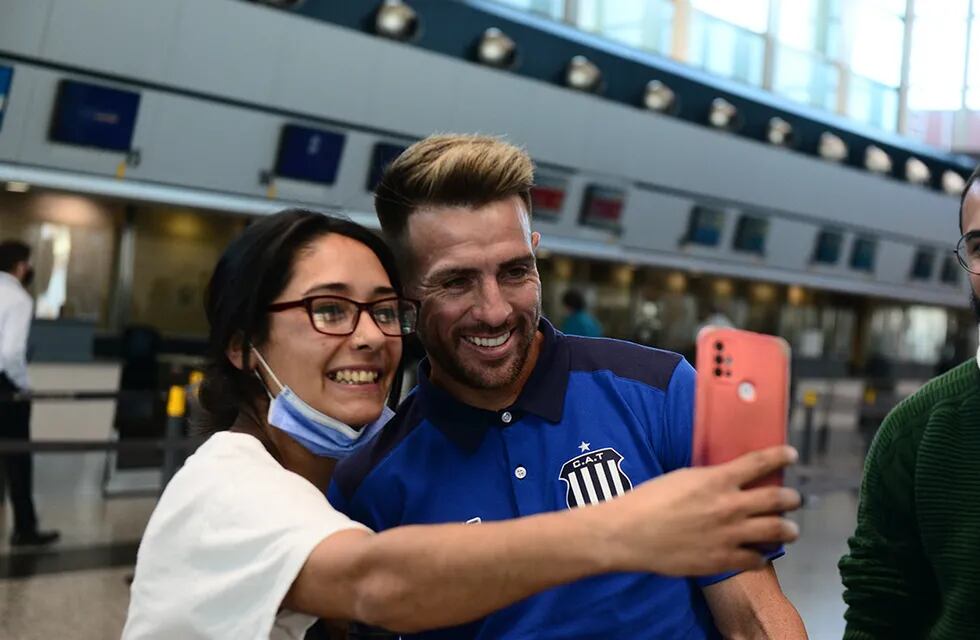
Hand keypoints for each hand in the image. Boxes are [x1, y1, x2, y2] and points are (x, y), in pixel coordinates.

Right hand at [595, 446, 800, 576]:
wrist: (630, 533)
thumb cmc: (649, 500)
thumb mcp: (682, 478)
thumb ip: (709, 480)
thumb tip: (725, 481)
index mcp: (717, 480)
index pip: (759, 463)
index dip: (779, 456)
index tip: (791, 454)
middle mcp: (730, 506)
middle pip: (776, 499)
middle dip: (790, 499)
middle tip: (794, 499)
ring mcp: (729, 535)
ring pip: (775, 531)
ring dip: (787, 529)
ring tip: (791, 530)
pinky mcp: (722, 559)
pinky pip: (755, 559)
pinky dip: (761, 556)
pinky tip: (760, 555)